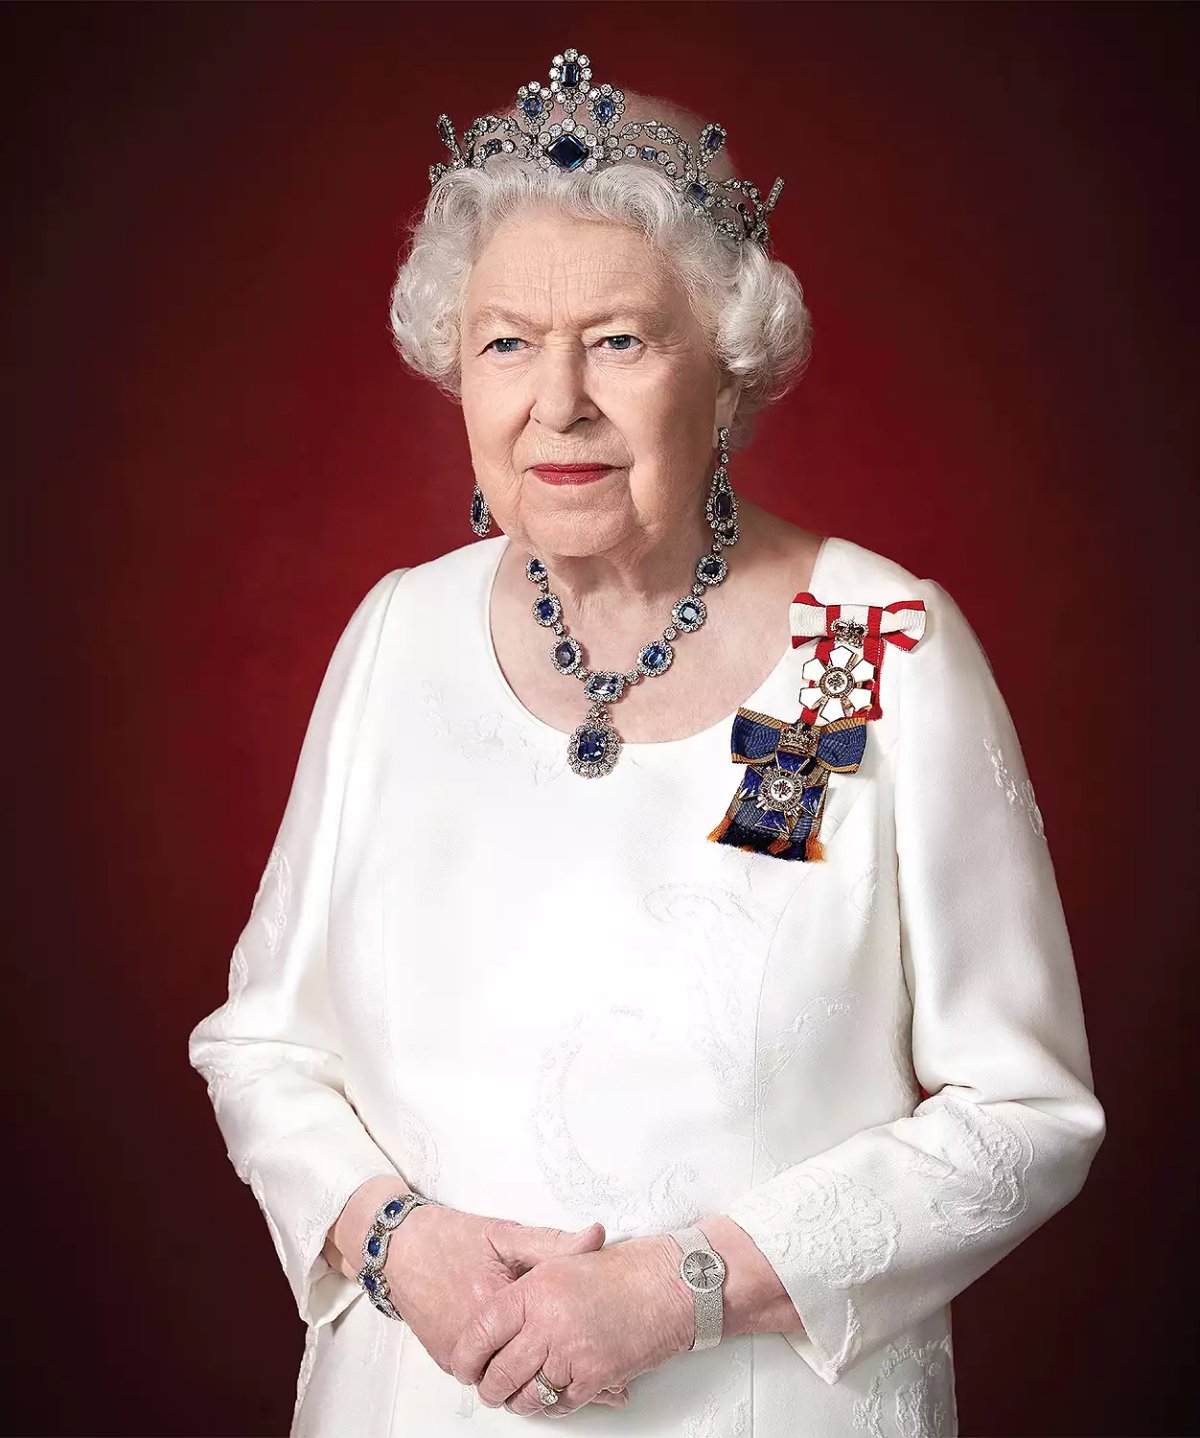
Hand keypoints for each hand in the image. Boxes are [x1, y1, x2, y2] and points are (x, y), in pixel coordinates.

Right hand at [380, 1206, 633, 1408]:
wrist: (399, 1247)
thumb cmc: (452, 1237)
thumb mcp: (506, 1234)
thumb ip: (553, 1242)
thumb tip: (597, 1237)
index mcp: (497, 1304)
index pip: (549, 1345)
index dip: (584, 1363)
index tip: (615, 1383)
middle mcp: (476, 1337)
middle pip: (530, 1376)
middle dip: (566, 1385)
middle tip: (606, 1391)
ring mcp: (458, 1354)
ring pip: (508, 1383)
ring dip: (536, 1382)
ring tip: (569, 1378)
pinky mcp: (447, 1359)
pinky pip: (486, 1377)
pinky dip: (509, 1374)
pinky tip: (528, 1366)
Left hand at [448, 1232, 694, 1416]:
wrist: (667, 1284)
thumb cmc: (618, 1272)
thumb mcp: (561, 1262)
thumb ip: (526, 1287)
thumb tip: (493, 1314)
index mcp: (535, 1290)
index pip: (483, 1329)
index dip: (466, 1354)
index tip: (462, 1364)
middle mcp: (549, 1323)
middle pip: (500, 1372)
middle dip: (488, 1387)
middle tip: (485, 1388)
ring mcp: (572, 1353)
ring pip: (527, 1395)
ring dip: (517, 1401)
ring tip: (512, 1397)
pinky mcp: (595, 1378)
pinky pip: (560, 1404)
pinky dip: (551, 1405)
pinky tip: (547, 1397)